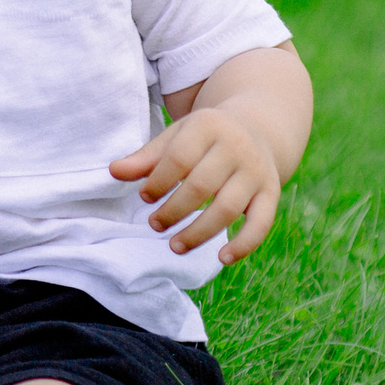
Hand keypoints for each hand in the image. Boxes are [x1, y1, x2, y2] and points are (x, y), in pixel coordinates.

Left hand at [109, 106, 283, 264]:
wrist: (258, 127)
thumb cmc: (205, 137)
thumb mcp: (177, 137)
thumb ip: (146, 157)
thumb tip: (113, 171)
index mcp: (208, 126)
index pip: (179, 159)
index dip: (158, 182)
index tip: (145, 198)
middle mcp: (236, 147)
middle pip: (201, 186)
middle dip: (173, 211)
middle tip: (155, 225)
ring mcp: (256, 171)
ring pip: (227, 209)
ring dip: (198, 233)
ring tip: (175, 246)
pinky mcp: (271, 193)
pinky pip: (261, 223)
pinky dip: (244, 244)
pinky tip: (222, 258)